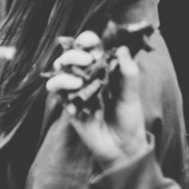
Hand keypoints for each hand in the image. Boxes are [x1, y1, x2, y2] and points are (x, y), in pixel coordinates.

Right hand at [51, 45, 149, 166]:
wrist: (123, 147)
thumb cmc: (129, 119)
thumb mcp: (132, 95)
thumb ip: (128, 73)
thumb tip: (122, 48)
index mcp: (102, 69)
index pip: (90, 48)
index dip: (86, 40)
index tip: (89, 42)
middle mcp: (86, 77)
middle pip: (70, 56)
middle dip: (73, 54)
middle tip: (86, 59)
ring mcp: (75, 90)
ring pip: (59, 71)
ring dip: (65, 70)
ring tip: (77, 81)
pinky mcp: (68, 104)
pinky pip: (56, 91)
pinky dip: (61, 87)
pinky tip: (73, 94)